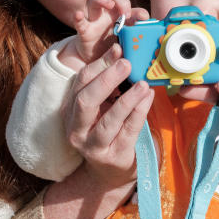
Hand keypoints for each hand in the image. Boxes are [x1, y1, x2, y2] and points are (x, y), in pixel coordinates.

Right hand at [65, 42, 154, 189]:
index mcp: (69, 110)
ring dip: (127, 99)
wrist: (111, 170)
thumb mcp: (101, 105)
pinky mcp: (114, 156)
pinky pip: (128, 131)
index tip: (118, 48)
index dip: (100, 63)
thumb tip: (121, 51)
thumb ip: (107, 82)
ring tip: (143, 83)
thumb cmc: (107, 129)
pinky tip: (148, 98)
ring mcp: (94, 146)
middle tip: (126, 63)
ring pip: (108, 120)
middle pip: (85, 101)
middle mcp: (76, 129)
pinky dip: (139, 112)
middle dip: (106, 80)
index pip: (80, 82)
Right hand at [70, 0, 148, 65]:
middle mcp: (108, 14)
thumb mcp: (128, 43)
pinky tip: (78, 14)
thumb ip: (138, 38)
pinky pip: (79, 22)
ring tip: (109, 4)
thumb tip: (154, 37)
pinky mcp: (84, 31)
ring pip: (95, 2)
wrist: (96, 61)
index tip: (144, 17)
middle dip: (121, 0)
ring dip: (102, 0)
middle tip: (126, 13)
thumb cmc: (114, 48)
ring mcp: (95, 21)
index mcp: (121, 16)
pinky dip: (78, 17)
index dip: (138, 10)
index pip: (131, 7)